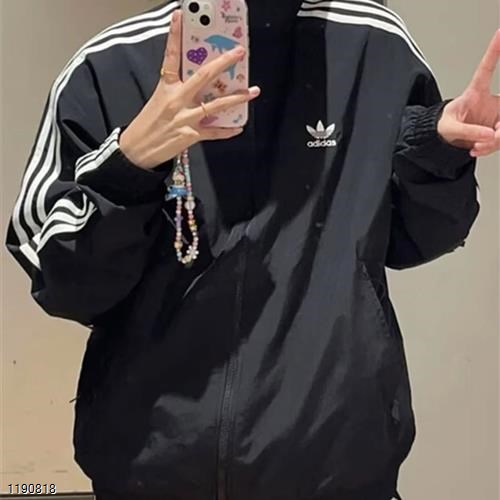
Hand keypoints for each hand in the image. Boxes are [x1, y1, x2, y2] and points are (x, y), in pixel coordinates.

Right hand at [120, 9, 259, 168]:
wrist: (137, 151)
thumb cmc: (147, 125)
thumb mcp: (158, 101)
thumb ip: (178, 91)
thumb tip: (199, 85)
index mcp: (166, 88)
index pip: (171, 56)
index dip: (175, 35)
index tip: (180, 16)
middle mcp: (177, 100)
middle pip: (203, 76)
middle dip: (223, 62)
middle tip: (239, 52)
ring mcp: (185, 117)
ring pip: (216, 105)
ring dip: (237, 98)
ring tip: (252, 91)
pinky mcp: (191, 135)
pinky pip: (214, 132)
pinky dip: (228, 131)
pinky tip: (238, 128)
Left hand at [437, 29, 499, 156]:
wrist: (444, 141)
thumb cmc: (443, 127)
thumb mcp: (450, 128)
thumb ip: (468, 131)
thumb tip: (488, 135)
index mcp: (475, 92)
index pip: (486, 69)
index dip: (494, 50)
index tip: (499, 33)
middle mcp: (491, 102)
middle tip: (491, 137)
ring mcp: (496, 115)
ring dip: (495, 141)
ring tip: (477, 145)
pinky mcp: (498, 129)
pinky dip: (491, 147)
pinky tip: (478, 148)